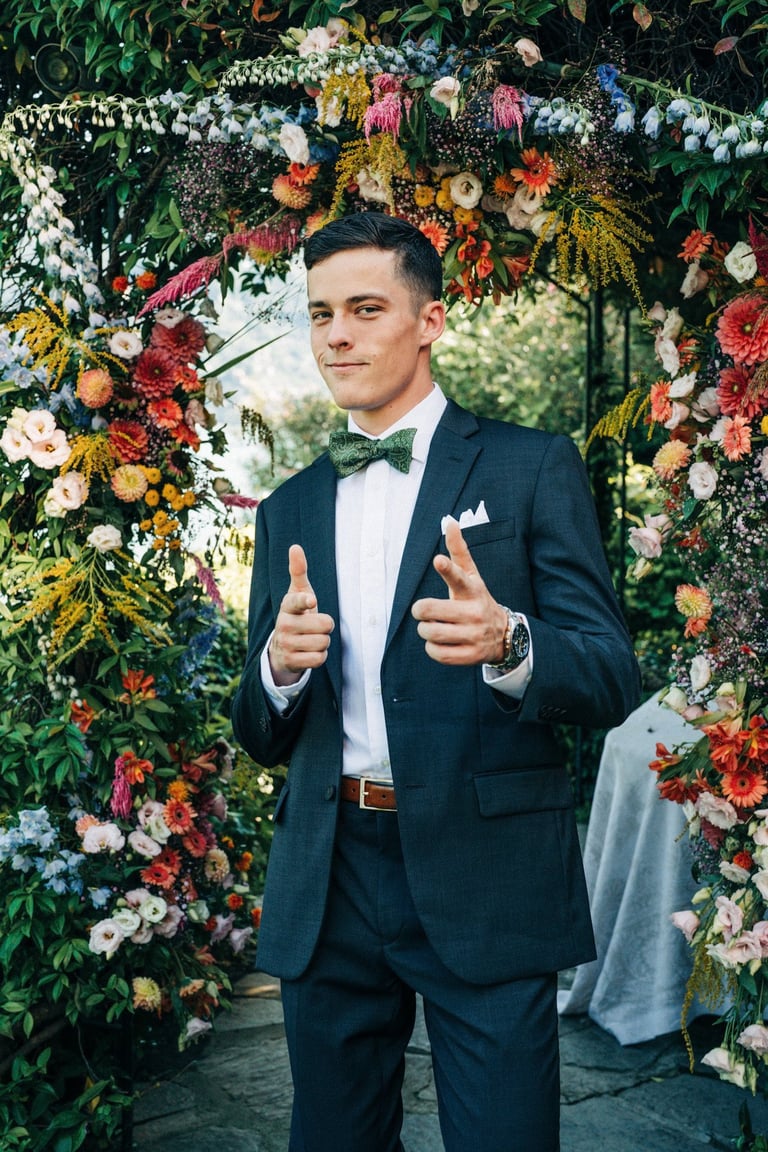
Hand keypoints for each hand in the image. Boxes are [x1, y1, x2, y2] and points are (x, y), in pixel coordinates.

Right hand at [269, 545, 334, 685]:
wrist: (282, 648)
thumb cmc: (297, 615)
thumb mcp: (298, 593)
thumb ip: (298, 571)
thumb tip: (295, 547)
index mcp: (287, 606)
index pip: (296, 601)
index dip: (305, 601)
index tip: (311, 600)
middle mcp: (283, 625)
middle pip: (324, 625)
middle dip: (326, 626)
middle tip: (315, 626)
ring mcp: (286, 644)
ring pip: (323, 643)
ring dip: (323, 642)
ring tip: (312, 638)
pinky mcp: (291, 661)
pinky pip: (319, 659)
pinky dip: (319, 656)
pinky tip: (309, 652)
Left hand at [411, 520, 507, 665]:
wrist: (504, 635)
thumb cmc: (477, 599)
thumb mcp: (472, 575)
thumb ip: (459, 551)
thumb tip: (450, 521)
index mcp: (472, 589)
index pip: (458, 577)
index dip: (446, 569)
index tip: (438, 560)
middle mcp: (474, 612)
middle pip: (429, 610)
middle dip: (420, 611)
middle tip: (424, 611)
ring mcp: (474, 635)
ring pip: (430, 632)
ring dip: (425, 630)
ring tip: (433, 627)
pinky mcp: (471, 656)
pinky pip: (437, 653)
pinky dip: (432, 648)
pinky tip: (440, 642)